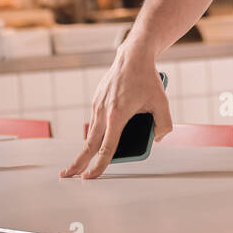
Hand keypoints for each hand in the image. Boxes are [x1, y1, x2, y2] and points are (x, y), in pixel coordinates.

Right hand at [60, 44, 172, 179]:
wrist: (133, 55)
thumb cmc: (147, 78)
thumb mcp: (162, 102)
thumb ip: (164, 124)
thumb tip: (158, 138)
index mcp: (117, 115)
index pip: (106, 148)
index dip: (98, 165)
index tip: (90, 177)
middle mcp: (103, 111)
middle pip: (89, 144)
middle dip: (78, 163)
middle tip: (68, 176)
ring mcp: (97, 104)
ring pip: (91, 133)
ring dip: (84, 149)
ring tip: (79, 163)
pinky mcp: (97, 99)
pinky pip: (94, 121)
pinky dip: (93, 134)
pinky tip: (95, 141)